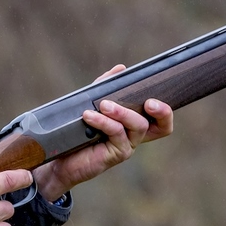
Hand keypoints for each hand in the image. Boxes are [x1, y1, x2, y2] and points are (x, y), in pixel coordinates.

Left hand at [32, 64, 174, 201]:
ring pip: (138, 126)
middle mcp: (135, 136)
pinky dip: (104, 122)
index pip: (161, 120)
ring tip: (103, 105)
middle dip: (160, 111)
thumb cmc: (78, 130)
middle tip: (148, 101)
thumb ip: (106, 87)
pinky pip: (116, 133)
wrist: (60, 157)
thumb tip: (121, 69)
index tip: (152, 98)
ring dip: (122, 112)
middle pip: (162, 126)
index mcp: (133, 123)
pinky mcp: (116, 154)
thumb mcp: (92, 103)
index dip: (165, 111)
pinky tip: (89, 116)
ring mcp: (127, 146)